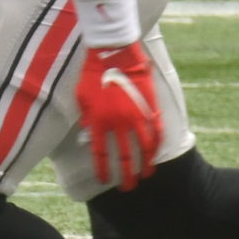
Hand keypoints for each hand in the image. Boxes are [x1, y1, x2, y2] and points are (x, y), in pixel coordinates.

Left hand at [79, 41, 162, 191]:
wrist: (113, 51)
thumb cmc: (92, 72)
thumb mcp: (81, 97)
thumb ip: (86, 119)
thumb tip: (90, 137)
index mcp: (99, 121)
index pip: (101, 154)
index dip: (103, 170)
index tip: (104, 181)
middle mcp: (119, 122)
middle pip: (125, 158)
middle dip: (127, 176)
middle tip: (129, 187)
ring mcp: (136, 115)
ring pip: (145, 148)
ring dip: (146, 165)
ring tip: (147, 175)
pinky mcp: (150, 106)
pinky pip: (156, 131)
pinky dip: (157, 144)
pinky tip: (156, 154)